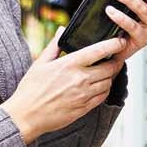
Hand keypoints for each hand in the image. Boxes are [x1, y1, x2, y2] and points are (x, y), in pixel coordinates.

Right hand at [1, 32, 127, 143]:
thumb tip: (62, 30)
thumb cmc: (31, 89)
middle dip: (116, 62)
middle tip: (116, 58)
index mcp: (69, 64)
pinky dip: (104, 90)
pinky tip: (99, 86)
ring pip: (108, 83)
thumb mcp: (40, 63)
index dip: (114, 45)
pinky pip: (102, 97)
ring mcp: (83, 95)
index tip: (120, 41)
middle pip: (109, 68)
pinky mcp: (84, 108)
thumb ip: (54, 45)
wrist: (26, 115)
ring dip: (110, 77)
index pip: (99, 51)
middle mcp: (80, 79)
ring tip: (106, 72)